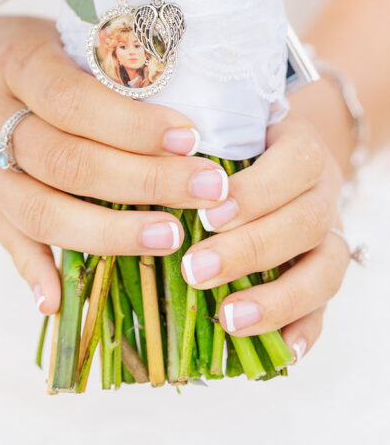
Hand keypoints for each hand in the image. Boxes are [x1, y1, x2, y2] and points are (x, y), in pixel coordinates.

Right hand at [0, 6, 232, 314]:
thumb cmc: (17, 47)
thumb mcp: (55, 33)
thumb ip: (104, 66)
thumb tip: (180, 104)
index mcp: (15, 63)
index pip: (73, 99)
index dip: (131, 124)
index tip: (189, 136)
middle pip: (65, 161)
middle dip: (142, 180)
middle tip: (206, 189)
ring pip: (40, 210)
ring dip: (108, 232)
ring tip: (171, 236)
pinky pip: (7, 239)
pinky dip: (35, 271)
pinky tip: (64, 301)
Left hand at [178, 112, 350, 361]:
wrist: (278, 153)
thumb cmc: (238, 141)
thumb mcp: (223, 128)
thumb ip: (196, 148)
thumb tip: (147, 164)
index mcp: (302, 147)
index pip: (293, 164)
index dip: (255, 192)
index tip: (208, 215)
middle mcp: (323, 194)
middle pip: (304, 223)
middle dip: (249, 250)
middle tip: (194, 270)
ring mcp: (330, 237)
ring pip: (324, 270)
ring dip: (276, 299)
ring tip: (228, 318)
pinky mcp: (325, 275)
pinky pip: (326, 307)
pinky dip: (306, 330)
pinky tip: (281, 350)